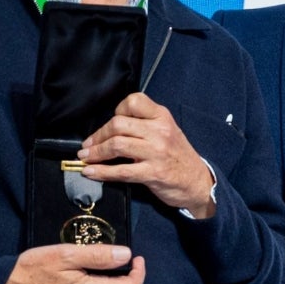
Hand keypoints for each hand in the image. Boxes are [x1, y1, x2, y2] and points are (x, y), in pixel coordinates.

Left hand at [77, 92, 215, 217]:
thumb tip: (111, 127)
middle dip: (98, 135)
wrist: (198, 182)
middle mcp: (160, 131)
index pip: (133, 101)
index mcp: (162, 117)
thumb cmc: (179, 156)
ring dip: (96, 152)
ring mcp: (156, 152)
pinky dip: (101, 172)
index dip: (117, 111)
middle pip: (118, 124)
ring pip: (117, 145)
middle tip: (88, 145)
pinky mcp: (153, 173)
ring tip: (86, 157)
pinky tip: (91, 172)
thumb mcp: (168, 131)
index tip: (110, 124)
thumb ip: (144, 125)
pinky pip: (121, 171)